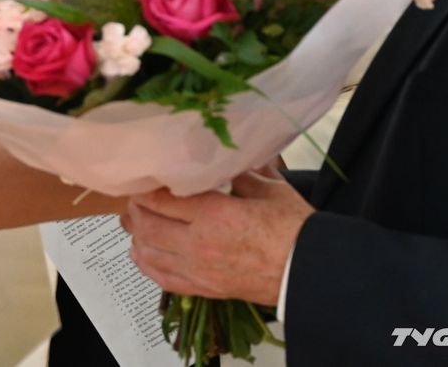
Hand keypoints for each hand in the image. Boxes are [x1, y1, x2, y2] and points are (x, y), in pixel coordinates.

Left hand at [121, 166, 312, 305]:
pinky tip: (143, 252)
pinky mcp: (204, 289)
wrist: (311, 273)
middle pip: (146, 224)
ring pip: (148, 252)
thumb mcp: (268, 189)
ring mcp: (198, 269)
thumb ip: (239, 173)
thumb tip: (224, 159)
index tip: (144, 179)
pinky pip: (162, 278)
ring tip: (138, 221)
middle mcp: (198, 243)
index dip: (146, 188)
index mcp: (214, 214)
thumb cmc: (295, 230)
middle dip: (136, 209)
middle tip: (137, 198)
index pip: (160, 199)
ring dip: (137, 234)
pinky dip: (147, 263)